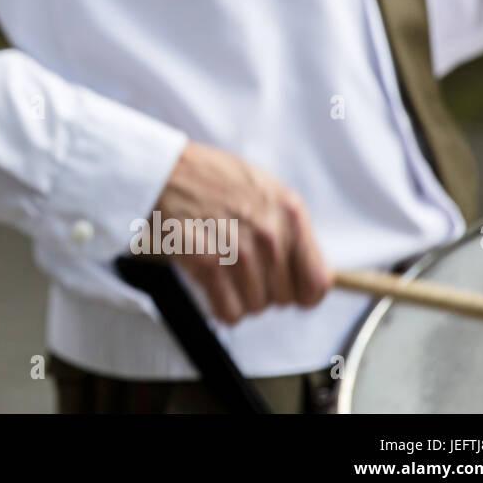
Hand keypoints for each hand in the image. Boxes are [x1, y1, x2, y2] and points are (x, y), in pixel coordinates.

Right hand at [150, 142, 332, 323]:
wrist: (165, 169)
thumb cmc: (211, 177)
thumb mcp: (265, 188)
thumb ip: (289, 226)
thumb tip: (306, 268)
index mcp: (290, 213)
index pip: (317, 282)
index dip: (302, 294)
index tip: (288, 290)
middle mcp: (270, 234)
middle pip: (283, 299)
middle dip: (264, 291)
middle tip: (242, 271)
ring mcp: (239, 251)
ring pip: (255, 307)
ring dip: (239, 298)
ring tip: (223, 272)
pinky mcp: (208, 264)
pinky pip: (228, 312)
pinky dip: (220, 307)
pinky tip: (211, 286)